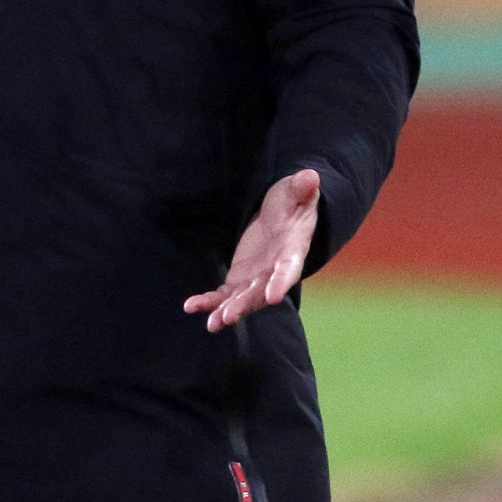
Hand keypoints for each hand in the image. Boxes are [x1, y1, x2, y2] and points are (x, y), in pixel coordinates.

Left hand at [182, 168, 320, 333]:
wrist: (282, 216)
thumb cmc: (292, 203)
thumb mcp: (296, 192)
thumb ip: (301, 188)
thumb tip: (311, 177)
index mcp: (292, 251)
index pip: (288, 269)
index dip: (281, 282)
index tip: (274, 298)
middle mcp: (274, 271)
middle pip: (260, 292)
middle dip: (245, 305)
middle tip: (228, 317)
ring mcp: (256, 278)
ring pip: (241, 299)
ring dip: (226, 311)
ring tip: (211, 324)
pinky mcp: (239, 279)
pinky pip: (223, 294)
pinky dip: (209, 302)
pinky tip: (190, 307)